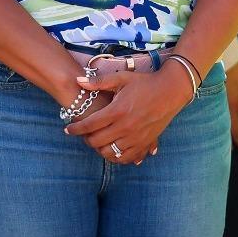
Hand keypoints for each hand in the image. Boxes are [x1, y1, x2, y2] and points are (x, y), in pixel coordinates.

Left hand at [64, 65, 194, 164]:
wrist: (170, 91)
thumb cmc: (145, 83)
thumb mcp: (122, 78)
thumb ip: (99, 82)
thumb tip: (78, 81)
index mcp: (117, 110)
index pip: (89, 125)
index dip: (75, 129)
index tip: (67, 129)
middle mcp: (125, 127)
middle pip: (97, 141)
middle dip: (85, 139)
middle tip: (83, 134)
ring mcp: (136, 137)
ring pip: (110, 153)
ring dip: (99, 149)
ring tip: (96, 141)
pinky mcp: (145, 143)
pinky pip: (126, 158)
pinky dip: (116, 157)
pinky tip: (112, 149)